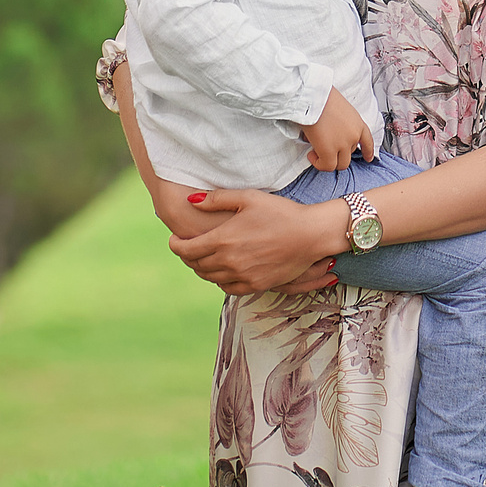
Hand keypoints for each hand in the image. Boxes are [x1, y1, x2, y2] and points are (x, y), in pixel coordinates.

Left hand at [170, 191, 340, 294]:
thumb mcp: (248, 198)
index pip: (186, 249)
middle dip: (187, 256)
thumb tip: (190, 201)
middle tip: (188, 246)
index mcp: (223, 239)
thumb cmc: (280, 212)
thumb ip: (216, 199)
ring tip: (204, 257)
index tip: (175, 239)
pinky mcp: (255, 285)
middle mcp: (229, 261)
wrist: (310, 235)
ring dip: (202, 268)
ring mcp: (242, 276)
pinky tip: (223, 270)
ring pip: (210, 278)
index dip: (176, 245)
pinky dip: (220, 280)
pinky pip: (228, 288)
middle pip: (196, 265)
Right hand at [300, 87, 374, 170]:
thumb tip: (330, 135)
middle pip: (350, 154)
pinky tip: (311, 154)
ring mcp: (343, 144)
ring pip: (340, 164)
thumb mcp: (341, 110)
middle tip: (325, 147)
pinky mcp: (329, 151)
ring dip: (328, 161)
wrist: (314, 96)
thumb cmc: (323, 97)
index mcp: (359, 124)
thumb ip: (342, 125)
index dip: (368, 152)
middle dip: (338, 153)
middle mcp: (354, 135)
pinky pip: (327, 166)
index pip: (368, 142)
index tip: (368, 158)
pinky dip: (318, 163)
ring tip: (316, 153)